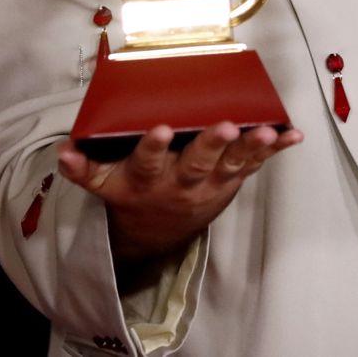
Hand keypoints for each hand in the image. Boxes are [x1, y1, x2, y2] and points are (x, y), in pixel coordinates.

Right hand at [57, 122, 302, 261]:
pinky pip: (255, 166)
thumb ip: (86, 169)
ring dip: (251, 148)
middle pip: (196, 164)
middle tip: (226, 126)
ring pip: (232, 165)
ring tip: (269, 131)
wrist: (158, 232)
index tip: (163, 128)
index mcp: (147, 180)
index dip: (155, 147)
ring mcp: (209, 185)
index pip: (148, 162)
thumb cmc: (133, 191)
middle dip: (211, 144)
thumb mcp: (106, 184)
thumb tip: (63, 151)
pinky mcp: (231, 182)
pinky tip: (294, 135)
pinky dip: (275, 151)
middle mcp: (180, 183)